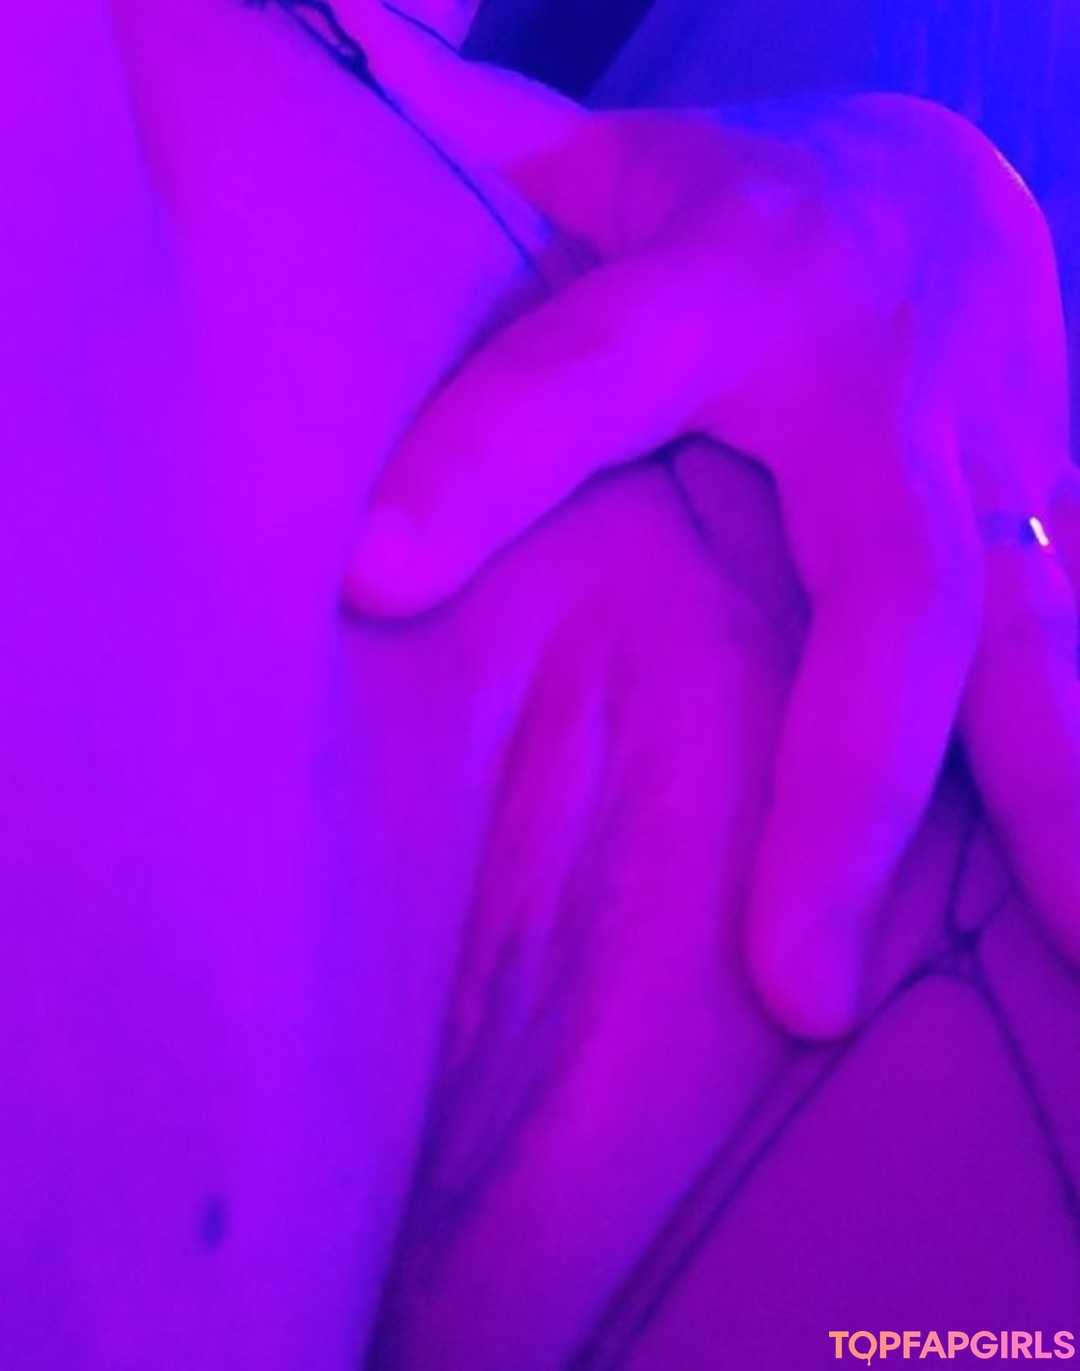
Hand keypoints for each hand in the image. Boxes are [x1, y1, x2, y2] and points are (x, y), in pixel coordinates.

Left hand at [342, 7, 1079, 1038]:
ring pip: (1047, 655)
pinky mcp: (1069, 526)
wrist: (945, 189)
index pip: (589, 375)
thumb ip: (498, 137)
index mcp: (739, 288)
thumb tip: (355, 29)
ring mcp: (1005, 469)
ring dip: (1063, 821)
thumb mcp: (626, 167)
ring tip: (1076, 983)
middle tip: (797, 987)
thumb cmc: (748, 206)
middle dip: (849, 792)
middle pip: (897, 599)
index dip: (484, 464)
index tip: (377, 577)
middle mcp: (891, 397)